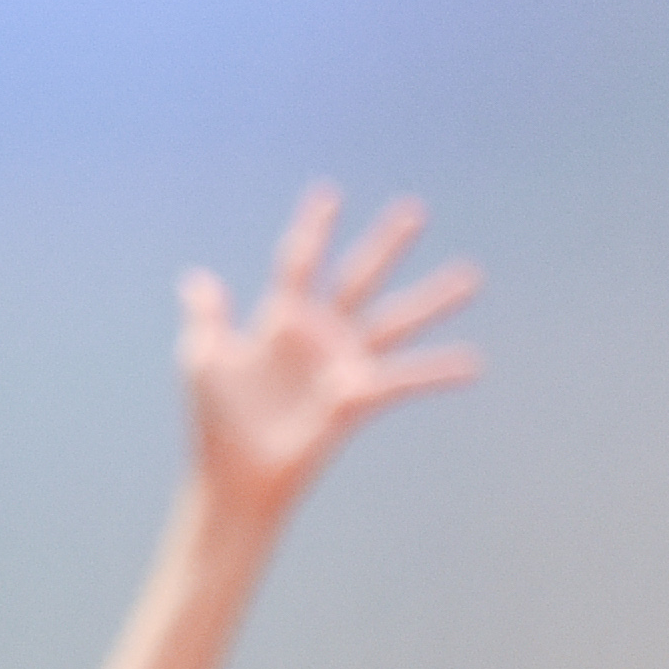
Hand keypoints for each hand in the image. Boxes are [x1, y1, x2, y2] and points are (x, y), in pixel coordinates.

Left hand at [180, 186, 480, 513]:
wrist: (234, 474)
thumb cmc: (215, 421)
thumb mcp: (203, 358)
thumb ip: (207, 316)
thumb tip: (194, 278)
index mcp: (280, 320)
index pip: (299, 262)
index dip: (313, 229)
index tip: (330, 194)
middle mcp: (319, 336)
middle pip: (358, 277)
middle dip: (385, 245)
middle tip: (416, 210)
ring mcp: (343, 365)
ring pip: (394, 319)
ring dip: (433, 299)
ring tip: (471, 275)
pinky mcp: (358, 397)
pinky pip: (405, 378)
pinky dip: (438, 371)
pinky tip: (474, 363)